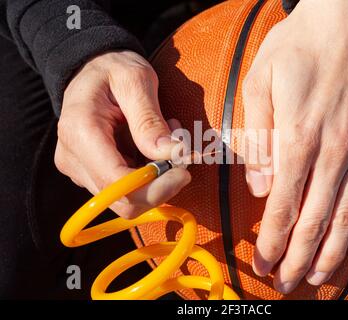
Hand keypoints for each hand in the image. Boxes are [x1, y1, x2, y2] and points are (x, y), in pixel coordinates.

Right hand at [56, 51, 190, 218]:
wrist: (90, 68)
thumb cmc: (112, 69)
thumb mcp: (136, 81)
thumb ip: (151, 121)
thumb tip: (173, 155)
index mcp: (81, 132)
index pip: (117, 183)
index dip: (155, 187)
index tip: (183, 171)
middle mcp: (73, 157)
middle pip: (122, 200)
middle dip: (160, 185)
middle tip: (180, 154)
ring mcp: (78, 168)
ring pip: (127, 198)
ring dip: (156, 176)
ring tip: (166, 139)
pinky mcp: (88, 173)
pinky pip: (124, 189)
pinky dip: (147, 174)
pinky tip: (152, 146)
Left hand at [243, 0, 347, 292]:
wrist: (347, 18)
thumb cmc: (298, 48)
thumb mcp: (260, 84)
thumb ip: (258, 138)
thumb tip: (260, 185)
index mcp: (299, 135)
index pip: (283, 204)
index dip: (273, 240)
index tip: (264, 263)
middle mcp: (337, 148)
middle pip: (316, 218)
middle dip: (299, 257)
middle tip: (287, 282)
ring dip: (332, 251)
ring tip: (318, 276)